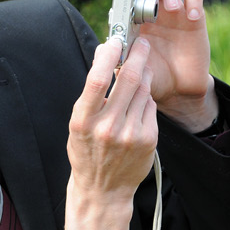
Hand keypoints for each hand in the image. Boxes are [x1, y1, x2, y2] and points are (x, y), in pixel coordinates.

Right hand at [67, 37, 157, 201]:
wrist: (103, 190)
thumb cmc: (87, 150)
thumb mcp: (79, 121)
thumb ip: (92, 90)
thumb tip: (104, 52)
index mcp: (84, 120)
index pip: (97, 78)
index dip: (108, 54)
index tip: (116, 40)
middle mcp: (108, 127)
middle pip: (129, 79)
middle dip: (138, 55)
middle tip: (142, 44)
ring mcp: (131, 134)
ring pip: (143, 90)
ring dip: (143, 76)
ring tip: (139, 72)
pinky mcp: (148, 139)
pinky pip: (151, 107)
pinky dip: (146, 100)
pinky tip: (138, 105)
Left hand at [117, 0, 217, 132]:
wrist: (178, 89)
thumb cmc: (151, 76)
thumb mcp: (131, 68)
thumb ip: (120, 58)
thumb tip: (106, 47)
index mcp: (134, 13)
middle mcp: (153, 5)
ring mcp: (174, 8)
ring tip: (171, 7)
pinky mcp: (194, 15)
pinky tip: (191, 17)